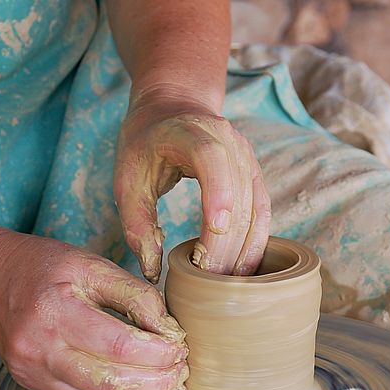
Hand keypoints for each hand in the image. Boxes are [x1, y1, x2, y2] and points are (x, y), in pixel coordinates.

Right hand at [0, 231, 188, 389]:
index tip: (181, 346)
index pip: (118, 344)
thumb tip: (169, 328)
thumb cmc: (41, 266)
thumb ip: (133, 293)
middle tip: (183, 372)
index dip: (157, 352)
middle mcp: (39, 348)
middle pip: (108, 381)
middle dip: (155, 381)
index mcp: (54, 311)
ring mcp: (32, 371)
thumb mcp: (89, 264)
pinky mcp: (33, 383)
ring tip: (170, 388)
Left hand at [114, 90, 270, 282]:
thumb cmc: (145, 144)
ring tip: (226, 283)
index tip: (215, 231)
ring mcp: (246, 157)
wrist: (173, 107)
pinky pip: (263, 211)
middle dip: (225, 242)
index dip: (218, 193)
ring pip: (255, 208)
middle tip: (208, 281)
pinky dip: (256, 242)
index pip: (211, 159)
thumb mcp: (126, 179)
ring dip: (244, 249)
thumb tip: (153, 270)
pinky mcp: (254, 174)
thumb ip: (136, 223)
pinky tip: (245, 269)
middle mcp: (227, 140)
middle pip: (237, 195)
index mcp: (190, 132)